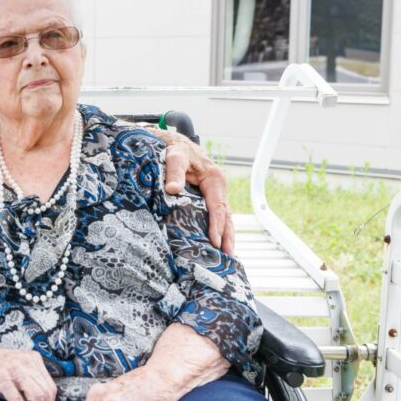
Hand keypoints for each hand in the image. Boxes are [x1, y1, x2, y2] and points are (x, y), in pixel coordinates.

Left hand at [156, 130, 234, 254]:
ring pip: (224, 217)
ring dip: (226, 235)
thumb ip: (174, 173)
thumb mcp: (174, 158)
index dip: (216, 225)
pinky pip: (216, 215)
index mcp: (214, 179)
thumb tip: (172, 189)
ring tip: (228, 256)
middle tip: (228, 256)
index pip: (218, 207)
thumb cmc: (176, 151)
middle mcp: (218, 188)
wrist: (177, 144)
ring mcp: (215, 193)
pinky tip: (218, 242)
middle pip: (226, 215)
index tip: (215, 242)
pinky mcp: (209, 197)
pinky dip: (219, 229)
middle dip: (227, 236)